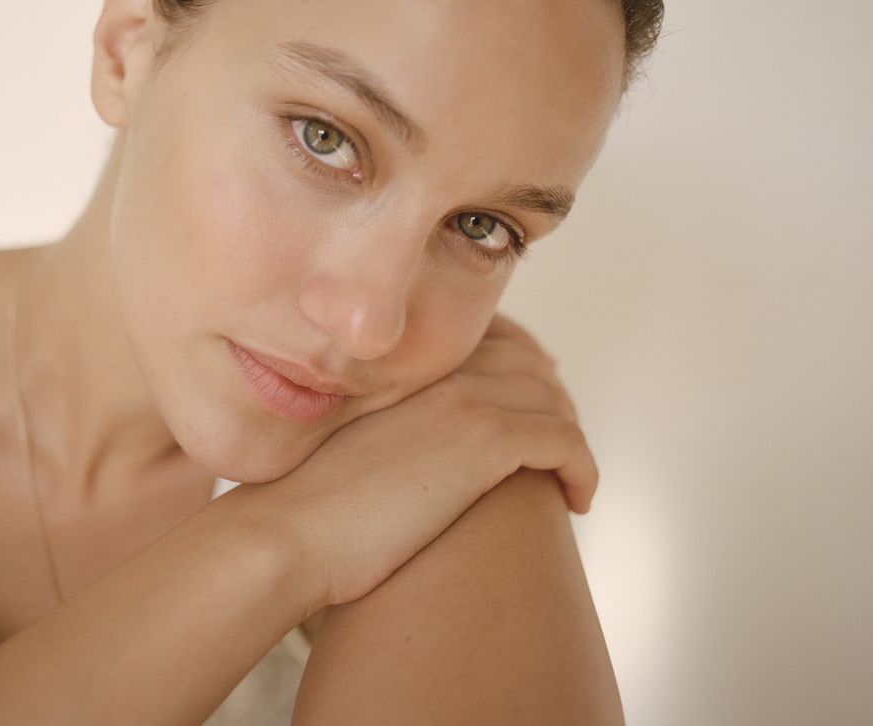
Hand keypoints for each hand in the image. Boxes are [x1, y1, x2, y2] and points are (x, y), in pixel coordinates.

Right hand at [234, 310, 594, 607]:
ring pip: (553, 399)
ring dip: (572, 436)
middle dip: (555, 402)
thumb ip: (381, 430)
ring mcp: (462, 401)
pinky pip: (565, 440)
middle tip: (560, 447)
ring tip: (569, 476)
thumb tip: (399, 458)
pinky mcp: (484, 441)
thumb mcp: (346, 447)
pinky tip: (577, 500)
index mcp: (404, 368)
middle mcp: (436, 372)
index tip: (532, 405)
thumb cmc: (305, 508)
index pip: (491, 341)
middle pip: (531, 363)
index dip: (523, 369)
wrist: (288, 530)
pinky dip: (583, 468)